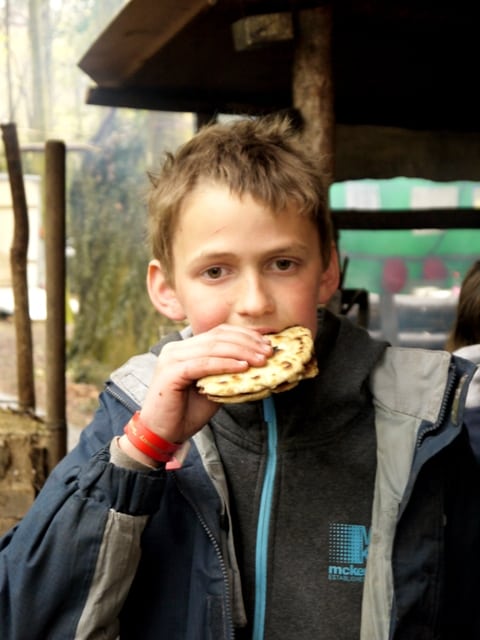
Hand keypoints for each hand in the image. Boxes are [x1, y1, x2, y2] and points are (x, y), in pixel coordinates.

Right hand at [119, 325, 271, 463]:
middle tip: (268, 351)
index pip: (218, 333)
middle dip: (247, 343)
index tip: (266, 344)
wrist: (162, 434)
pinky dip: (225, 364)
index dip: (244, 336)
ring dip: (241, 352)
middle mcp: (176, 348)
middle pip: (217, 337)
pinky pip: (203, 364)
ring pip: (213, 348)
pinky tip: (243, 367)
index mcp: (184, 348)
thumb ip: (227, 373)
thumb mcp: (213, 387)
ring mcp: (171, 358)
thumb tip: (257, 364)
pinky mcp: (171, 372)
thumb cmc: (187, 412)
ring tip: (261, 359)